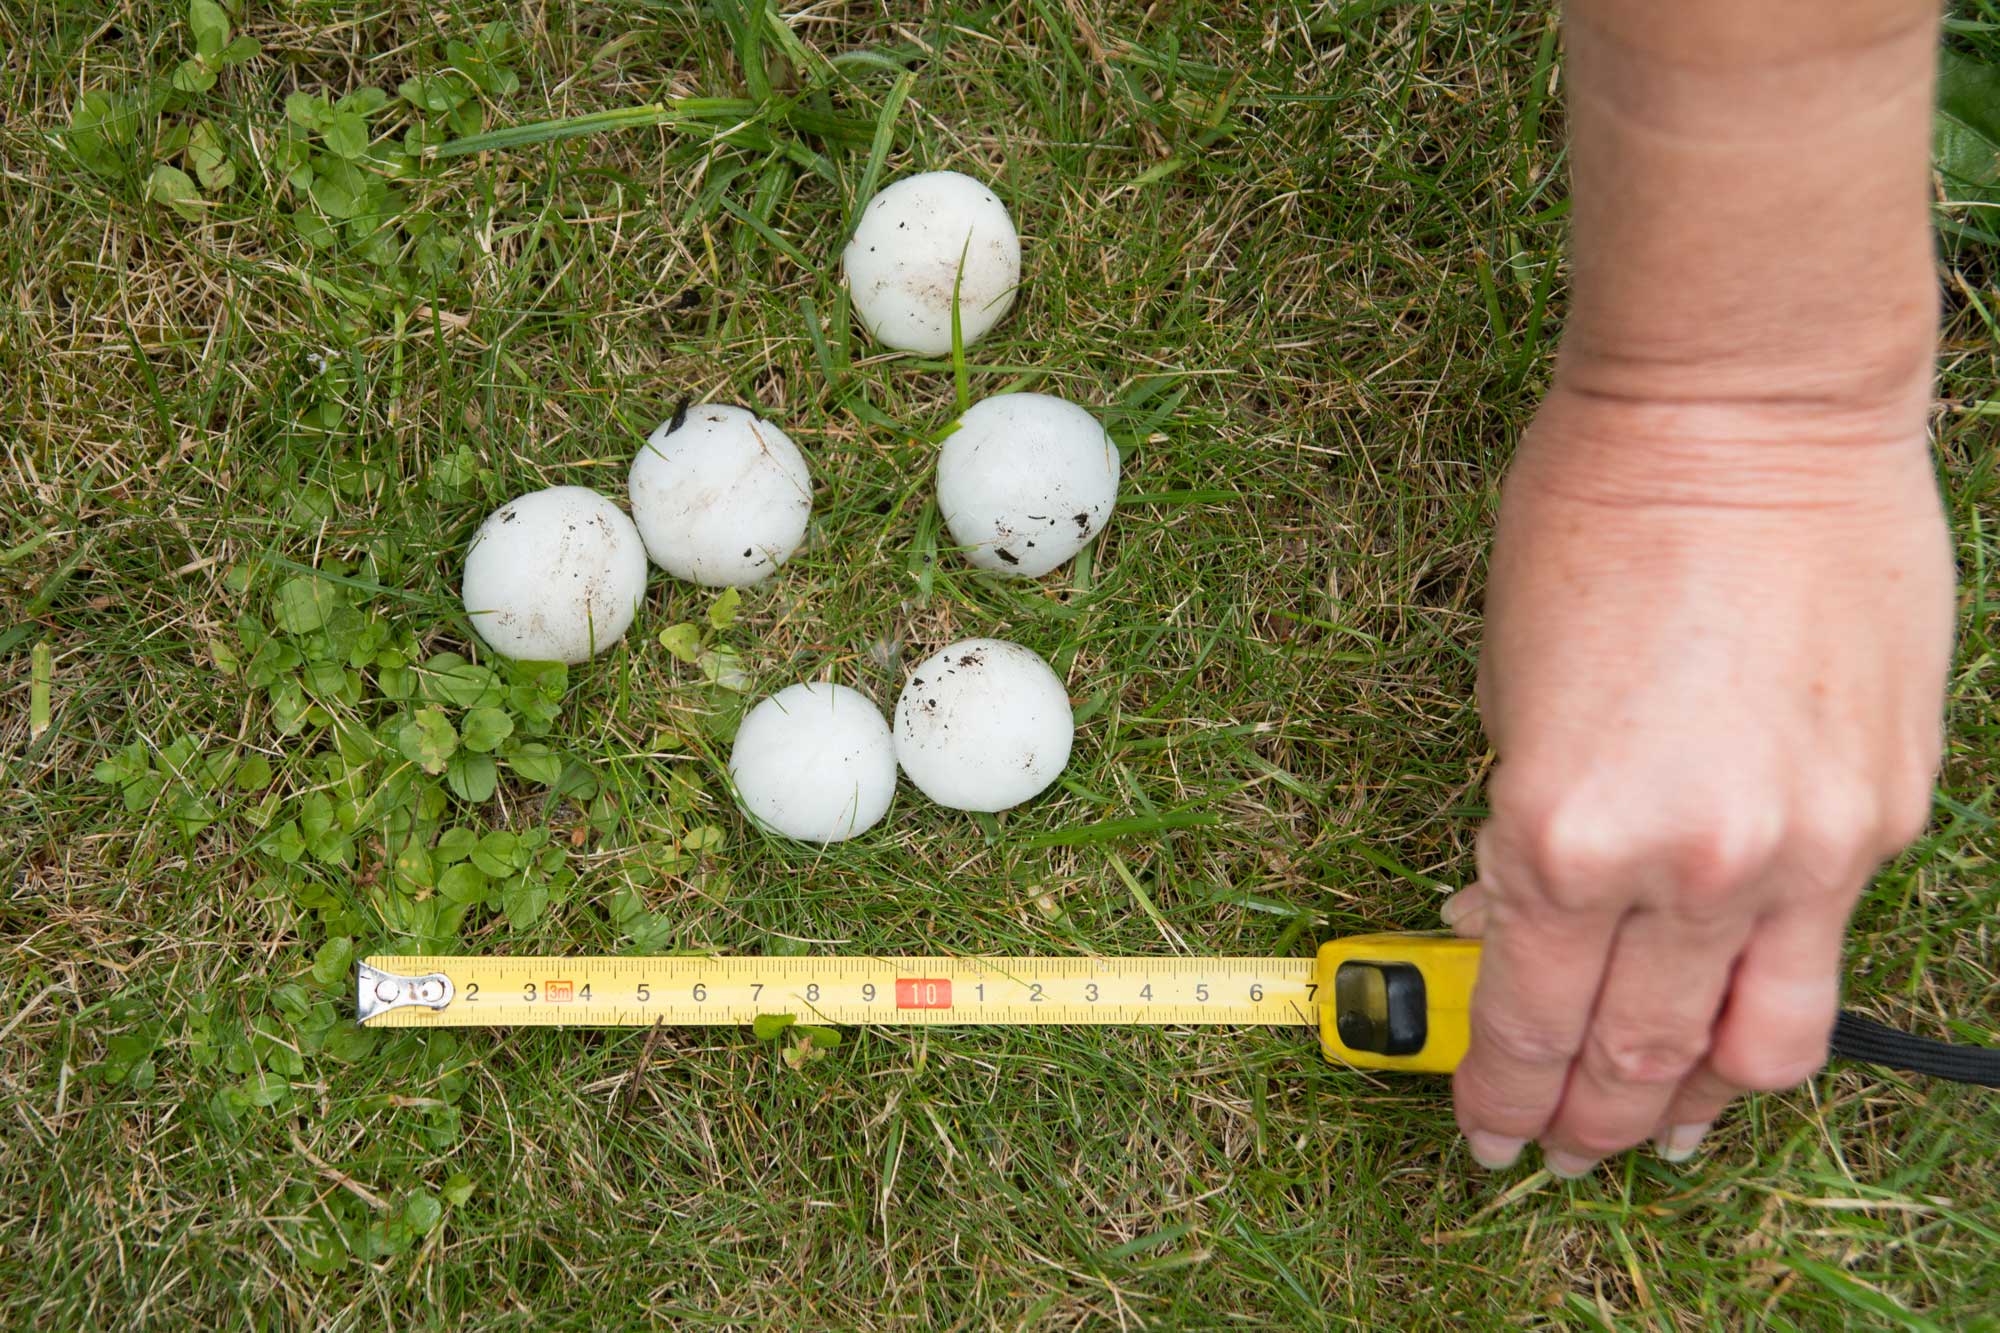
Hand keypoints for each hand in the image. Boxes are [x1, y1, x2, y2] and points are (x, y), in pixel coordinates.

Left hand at [1448, 382, 1952, 1174]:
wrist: (1743, 415)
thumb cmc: (1593, 523)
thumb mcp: (1508, 698)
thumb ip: (1524, 836)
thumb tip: (1514, 925)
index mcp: (1566, 835)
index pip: (1528, 1020)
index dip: (1500, 1092)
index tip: (1484, 1130)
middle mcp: (1692, 867)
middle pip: (1641, 1061)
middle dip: (1590, 1124)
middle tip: (1557, 1155)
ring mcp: (1808, 850)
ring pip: (1759, 1048)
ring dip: (1697, 1106)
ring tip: (1658, 1132)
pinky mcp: (1887, 815)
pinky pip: (1825, 953)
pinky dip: (1768, 1004)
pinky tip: (1736, 1016)